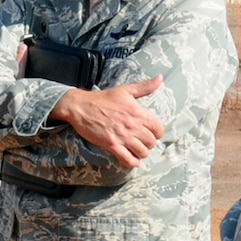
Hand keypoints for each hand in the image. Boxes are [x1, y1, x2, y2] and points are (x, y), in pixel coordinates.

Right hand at [49, 75, 165, 167]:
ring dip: (142, 152)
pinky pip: (128, 159)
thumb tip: (160, 78)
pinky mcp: (111, 145)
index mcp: (137, 112)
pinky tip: (133, 160)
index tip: (152, 132)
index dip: (157, 132)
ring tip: (137, 149)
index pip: (158, 128)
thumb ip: (145, 86)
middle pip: (151, 142)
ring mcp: (122, 136)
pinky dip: (133, 162)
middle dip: (149, 143)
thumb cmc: (103, 98)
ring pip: (142, 152)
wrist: (81, 107)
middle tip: (143, 141)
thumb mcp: (125, 90)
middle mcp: (132, 125)